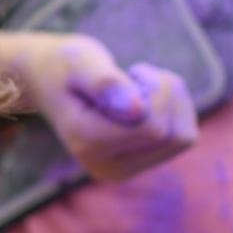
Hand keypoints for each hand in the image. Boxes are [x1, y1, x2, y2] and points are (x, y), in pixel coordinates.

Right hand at [13, 32, 196, 181]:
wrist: (48, 80)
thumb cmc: (65, 65)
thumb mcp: (80, 61)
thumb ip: (105, 83)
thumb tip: (137, 109)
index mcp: (88, 145)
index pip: (153, 128)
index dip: (156, 90)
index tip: (134, 70)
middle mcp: (106, 168)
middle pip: (172, 135)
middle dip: (166, 94)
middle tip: (137, 75)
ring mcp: (123, 171)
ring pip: (183, 138)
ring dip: (173, 101)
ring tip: (140, 86)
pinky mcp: (138, 165)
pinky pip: (183, 138)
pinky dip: (176, 111)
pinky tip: (147, 100)